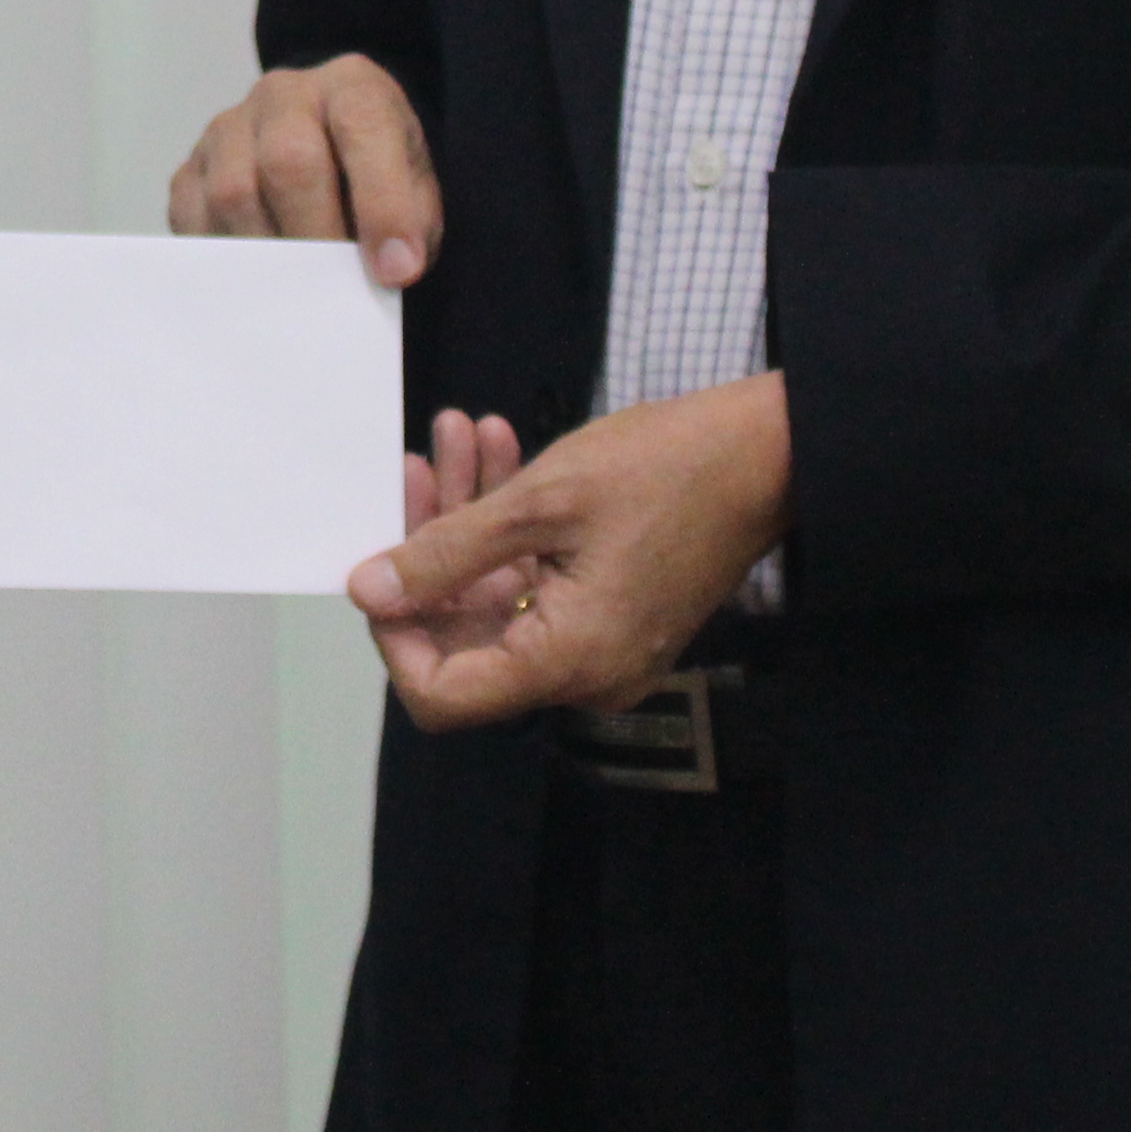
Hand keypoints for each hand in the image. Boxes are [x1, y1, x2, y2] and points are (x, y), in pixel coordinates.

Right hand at [167, 52, 440, 286]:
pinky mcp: (190, 167)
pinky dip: (224, 258)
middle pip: (287, 158)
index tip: (396, 270)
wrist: (331, 159)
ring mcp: (228, 128)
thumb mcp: (419, 191)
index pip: (362, 125)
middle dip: (316, 235)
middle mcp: (283, 94)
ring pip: (232, 193)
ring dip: (269, 256)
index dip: (382, 202)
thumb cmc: (378, 180)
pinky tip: (257, 282)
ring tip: (299, 297)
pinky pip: (192, 216)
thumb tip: (388, 270)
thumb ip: (412, 223)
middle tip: (336, 293)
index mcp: (351, 86)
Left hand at [345, 379, 789, 730]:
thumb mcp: (538, 502)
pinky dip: (508, 525)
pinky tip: (495, 451)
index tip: (381, 564)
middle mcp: (585, 674)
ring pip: (496, 596)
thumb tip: (367, 592)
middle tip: (419, 465)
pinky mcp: (610, 616)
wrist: (763, 454)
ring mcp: (600, 647)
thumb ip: (444, 554)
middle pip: (464, 636)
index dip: (395, 636)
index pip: (442, 696)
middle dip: (430, 548)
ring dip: (467, 517)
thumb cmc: (666, 470)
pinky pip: (534, 582)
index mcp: (569, 662)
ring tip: (458, 435)